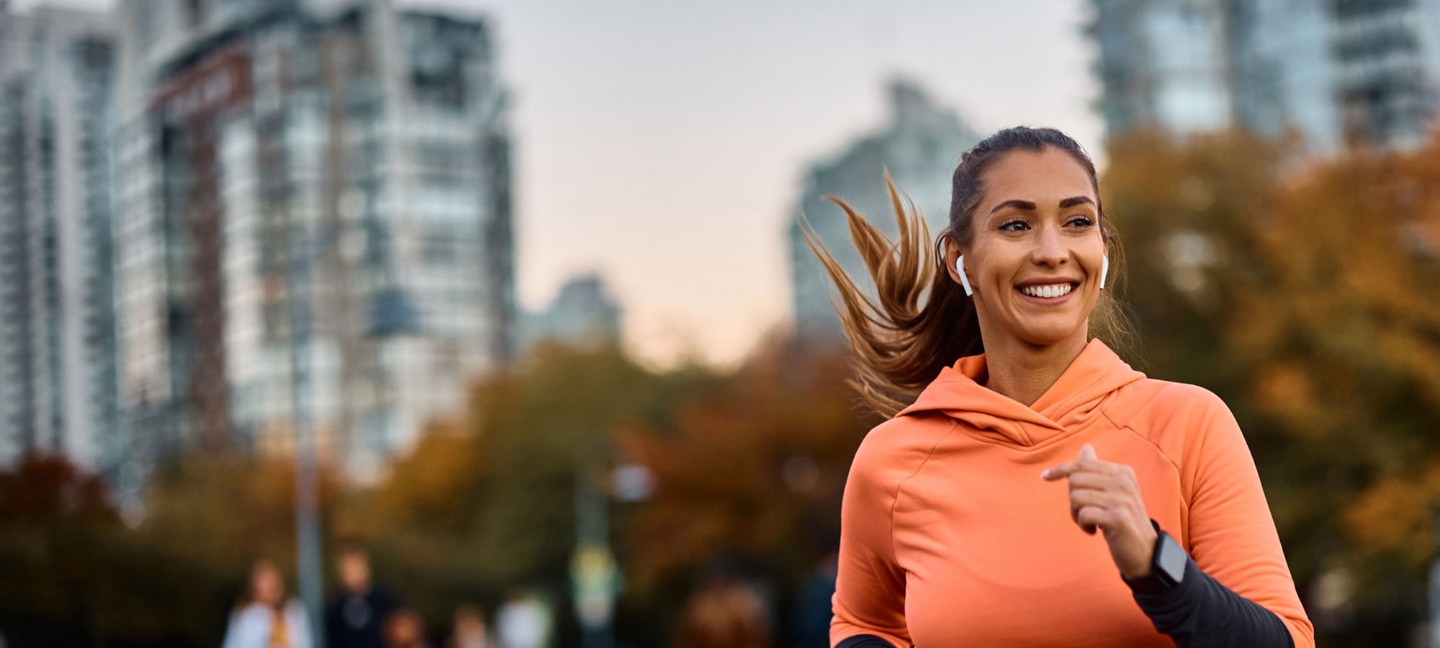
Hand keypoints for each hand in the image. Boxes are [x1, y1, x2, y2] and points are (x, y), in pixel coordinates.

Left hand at [1041, 444, 1157, 579]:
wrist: (1146, 552)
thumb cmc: (1123, 520)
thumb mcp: (1113, 492)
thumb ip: (1098, 471)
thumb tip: (1086, 447)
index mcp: (1123, 472)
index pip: (1083, 464)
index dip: (1060, 470)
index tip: (1044, 477)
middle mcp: (1124, 482)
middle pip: (1075, 480)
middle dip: (1072, 499)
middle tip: (1084, 513)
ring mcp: (1122, 499)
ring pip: (1076, 497)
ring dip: (1077, 514)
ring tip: (1090, 522)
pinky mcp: (1117, 518)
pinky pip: (1083, 514)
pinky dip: (1083, 525)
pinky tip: (1094, 531)